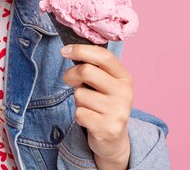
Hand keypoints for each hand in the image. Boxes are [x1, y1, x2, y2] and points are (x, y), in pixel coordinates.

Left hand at [61, 44, 132, 169]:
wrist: (113, 140)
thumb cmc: (103, 104)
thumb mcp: (105, 84)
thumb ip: (94, 68)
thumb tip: (69, 51)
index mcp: (124, 77)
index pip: (103, 56)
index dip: (81, 50)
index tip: (64, 51)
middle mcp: (125, 93)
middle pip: (87, 71)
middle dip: (71, 74)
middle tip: (69, 80)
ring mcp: (118, 111)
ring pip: (80, 94)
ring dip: (77, 100)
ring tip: (88, 106)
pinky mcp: (108, 128)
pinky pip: (79, 113)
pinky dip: (79, 116)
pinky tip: (90, 119)